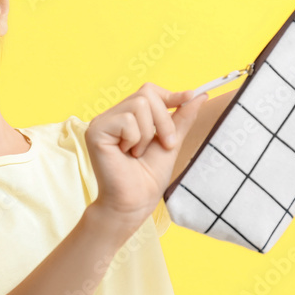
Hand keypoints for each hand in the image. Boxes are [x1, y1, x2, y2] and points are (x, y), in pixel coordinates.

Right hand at [85, 84, 207, 234]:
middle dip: (164, 120)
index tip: (191, 96)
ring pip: (139, 105)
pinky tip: (125, 154)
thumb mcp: (170, 142)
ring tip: (138, 153)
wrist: (134, 203)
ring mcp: (101, 122)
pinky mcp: (96, 131)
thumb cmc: (148, 179)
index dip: (170, 94)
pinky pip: (127, 120)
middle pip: (146, 93)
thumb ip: (181, 118)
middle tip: (165, 144)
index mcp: (126, 117)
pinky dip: (135, 139)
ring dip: (148, 134)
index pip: (148, 91)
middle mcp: (111, 116)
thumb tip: (199, 95)